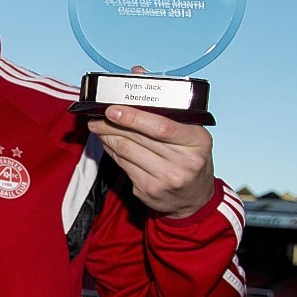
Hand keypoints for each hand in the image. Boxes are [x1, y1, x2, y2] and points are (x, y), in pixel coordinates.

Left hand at [88, 103, 214, 218]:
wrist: (195, 198)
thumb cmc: (192, 161)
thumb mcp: (193, 137)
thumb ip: (169, 117)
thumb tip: (133, 98)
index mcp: (198, 141)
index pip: (160, 127)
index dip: (133, 118)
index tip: (113, 110)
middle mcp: (184, 162)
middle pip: (138, 138)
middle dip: (112, 125)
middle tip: (98, 117)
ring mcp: (165, 178)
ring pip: (126, 151)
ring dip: (108, 137)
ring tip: (99, 128)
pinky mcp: (148, 189)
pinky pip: (123, 165)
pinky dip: (112, 151)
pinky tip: (108, 143)